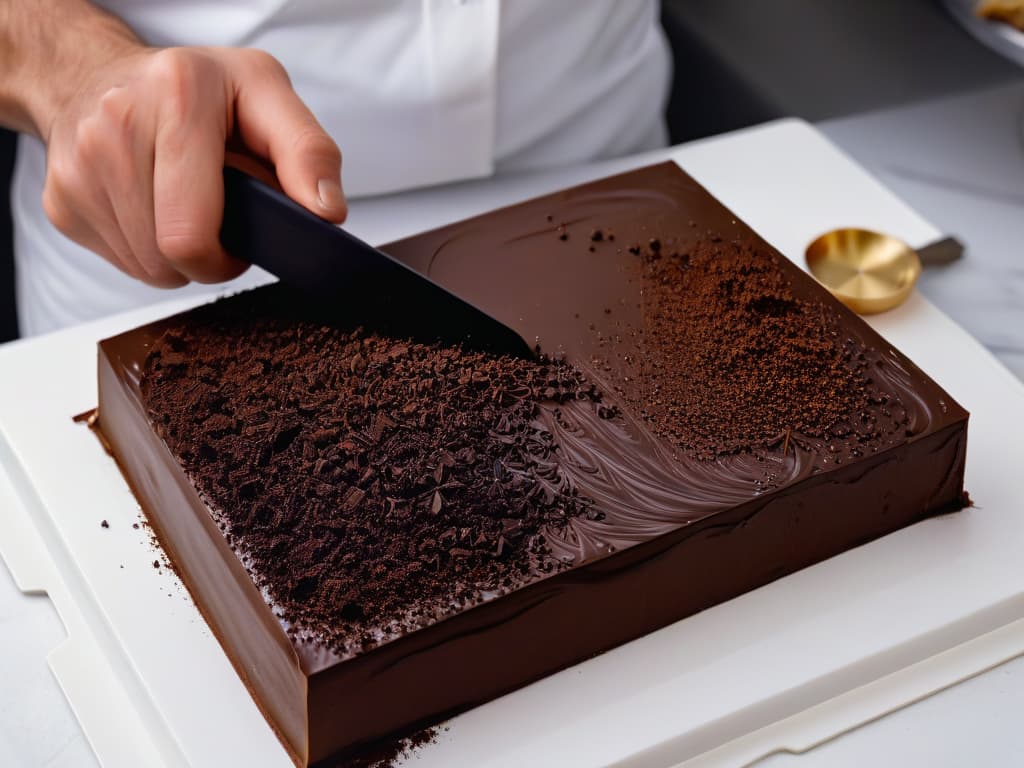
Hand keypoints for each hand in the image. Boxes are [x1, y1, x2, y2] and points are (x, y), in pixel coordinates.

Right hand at [39, 45, 346, 286]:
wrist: (95, 72)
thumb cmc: (193, 86)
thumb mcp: (266, 92)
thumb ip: (308, 151)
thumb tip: (326, 211)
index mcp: (178, 96)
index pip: (192, 233)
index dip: (227, 259)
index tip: (241, 242)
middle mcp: (116, 127)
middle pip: (168, 258)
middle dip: (206, 257)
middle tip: (219, 221)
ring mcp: (79, 168)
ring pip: (146, 268)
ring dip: (176, 256)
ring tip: (186, 207)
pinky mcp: (60, 202)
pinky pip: (120, 262)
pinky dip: (145, 250)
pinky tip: (151, 207)